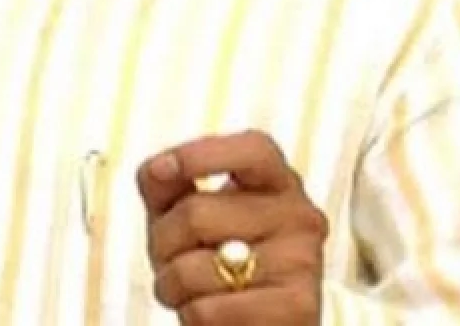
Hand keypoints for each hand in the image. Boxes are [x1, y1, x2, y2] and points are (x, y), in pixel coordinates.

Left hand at [136, 130, 327, 324]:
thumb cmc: (220, 265)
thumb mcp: (190, 219)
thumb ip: (170, 186)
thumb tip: (157, 169)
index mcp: (279, 182)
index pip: (252, 150)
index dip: (203, 153)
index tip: (162, 168)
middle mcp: (299, 215)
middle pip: (196, 213)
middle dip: (162, 244)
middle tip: (170, 261)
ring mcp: (301, 262)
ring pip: (194, 269)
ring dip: (171, 287)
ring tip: (191, 291)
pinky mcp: (297, 309)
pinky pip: (207, 311)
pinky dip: (191, 316)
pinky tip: (211, 315)